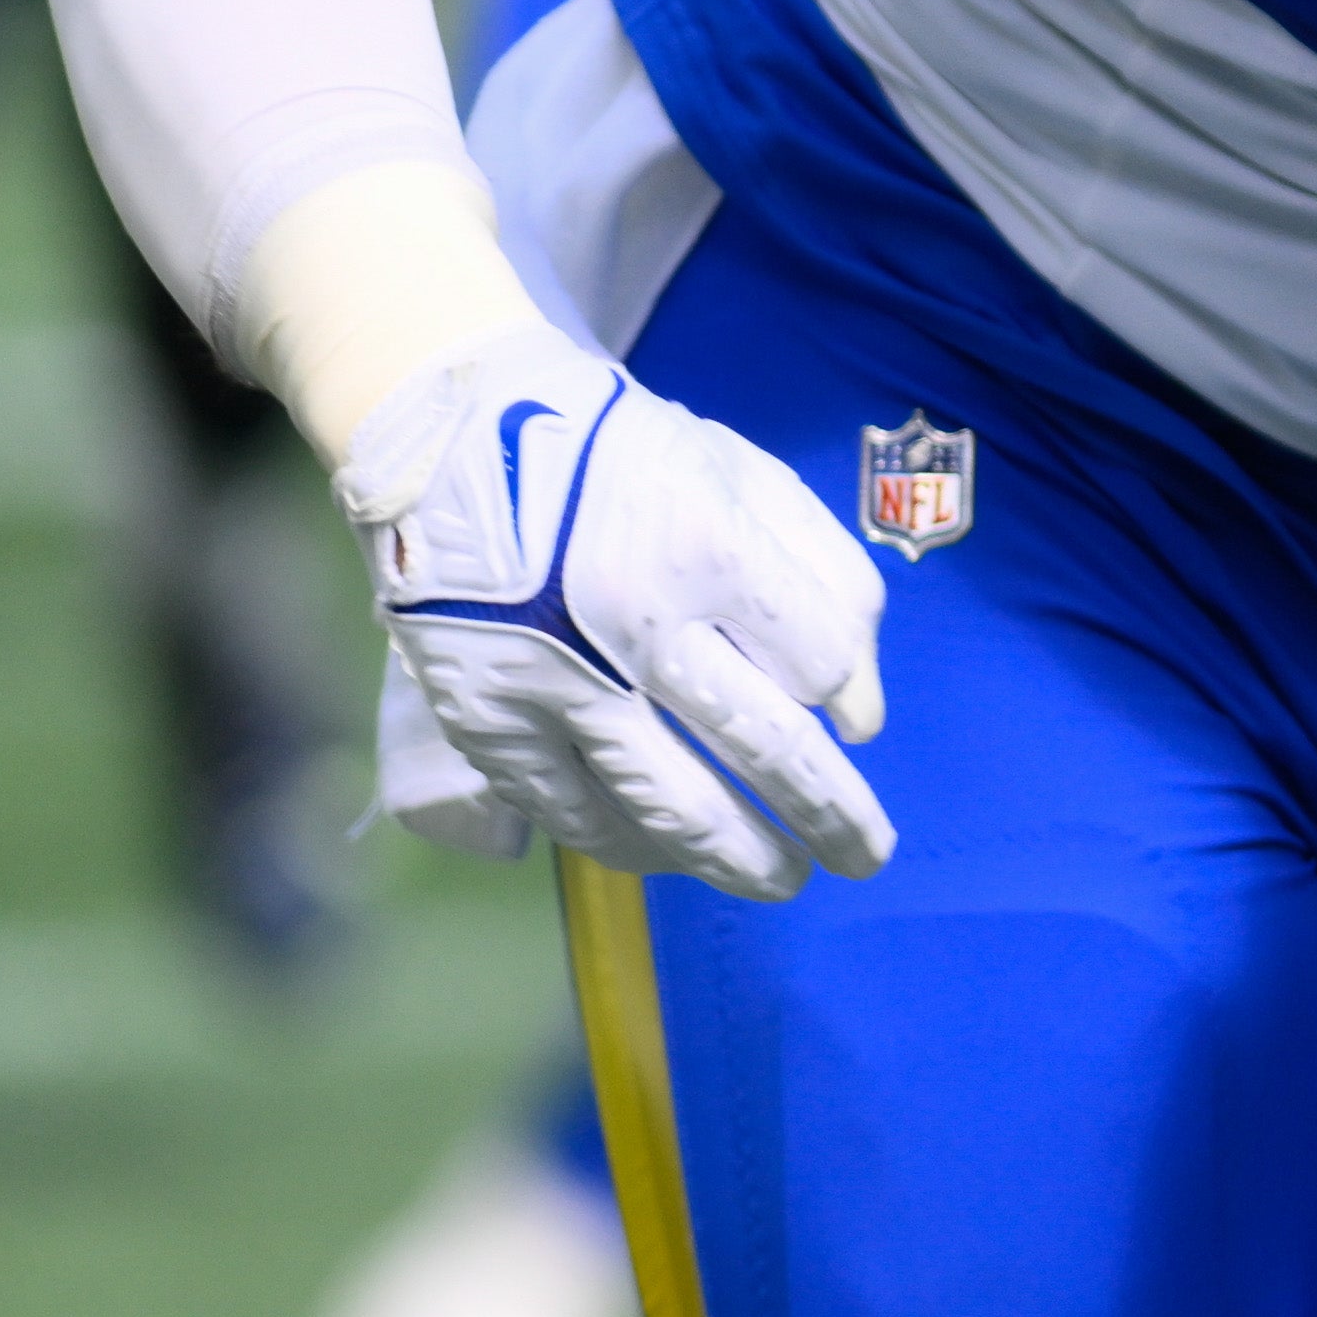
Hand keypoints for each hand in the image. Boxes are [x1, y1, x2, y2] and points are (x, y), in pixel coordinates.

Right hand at [333, 319, 893, 898]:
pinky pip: (575, 816)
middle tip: (867, 858)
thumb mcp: (742, 476)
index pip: (815, 664)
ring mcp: (553, 683)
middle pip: (765, 751)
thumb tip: (862, 718)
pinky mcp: (488, 722)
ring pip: (670, 808)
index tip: (846, 715)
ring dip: (740, 860)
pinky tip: (676, 858)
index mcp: (703, 544)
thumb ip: (827, 580)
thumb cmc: (617, 455)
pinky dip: (635, 848)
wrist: (449, 437)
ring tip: (784, 879)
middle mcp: (631, 624)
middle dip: (832, 817)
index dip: (843, 695)